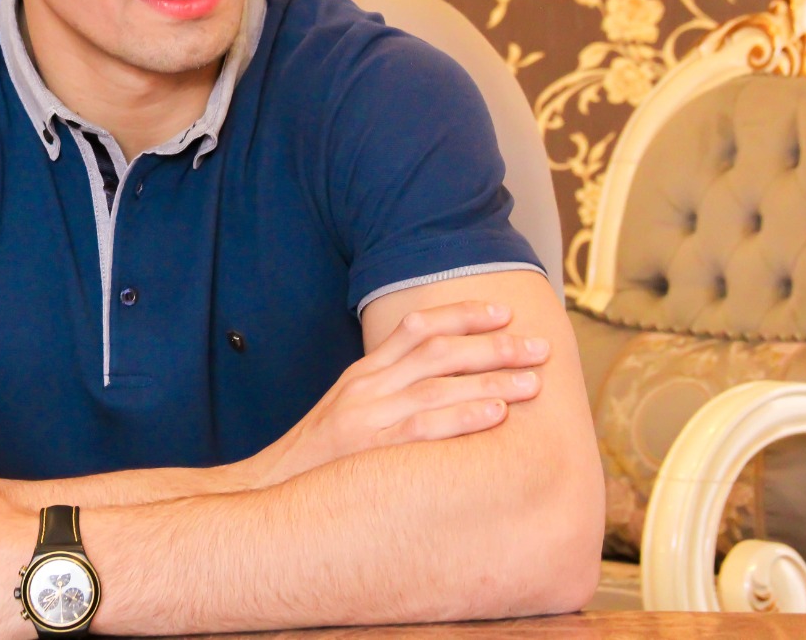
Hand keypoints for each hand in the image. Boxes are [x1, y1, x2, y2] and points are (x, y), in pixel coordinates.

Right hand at [245, 300, 549, 484]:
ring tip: (533, 382)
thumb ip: (386, 395)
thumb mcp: (347, 414)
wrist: (266, 493)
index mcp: (362, 374)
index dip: (462, 315)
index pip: (416, 328)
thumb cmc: (317, 463)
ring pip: (438, 385)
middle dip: (494, 345)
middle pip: (437, 351)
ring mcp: (367, 417)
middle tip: (539, 346)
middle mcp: (366, 387)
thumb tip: (440, 389)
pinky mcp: (370, 451)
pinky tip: (496, 413)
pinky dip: (463, 417)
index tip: (503, 312)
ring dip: (492, 380)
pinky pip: (424, 428)